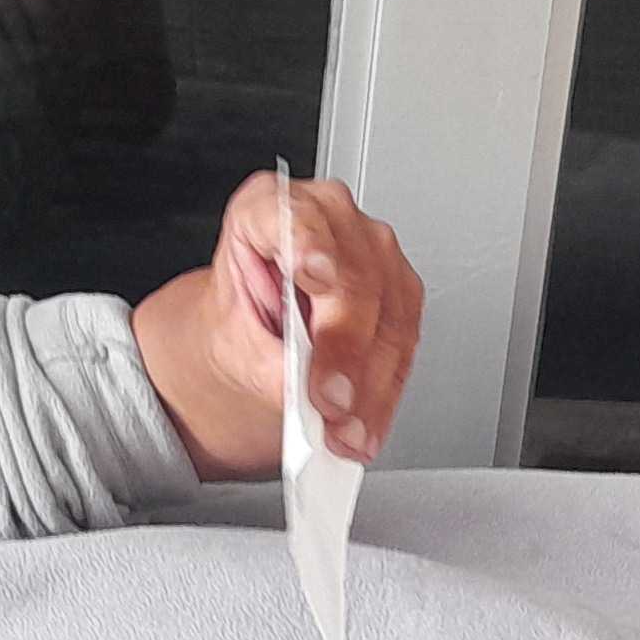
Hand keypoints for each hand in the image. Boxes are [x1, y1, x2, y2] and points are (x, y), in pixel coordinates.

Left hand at [132, 171, 423, 480]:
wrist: (256, 338)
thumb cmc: (241, 323)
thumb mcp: (233, 345)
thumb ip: (269, 362)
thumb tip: (302, 388)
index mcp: (268, 209)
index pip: (291, 216)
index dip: (308, 244)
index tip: (316, 276)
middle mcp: (327, 217)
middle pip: (354, 280)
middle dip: (346, 351)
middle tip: (330, 401)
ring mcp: (371, 250)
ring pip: (390, 317)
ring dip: (372, 386)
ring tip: (347, 430)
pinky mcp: (400, 290)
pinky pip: (406, 343)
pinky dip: (387, 392)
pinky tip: (367, 423)